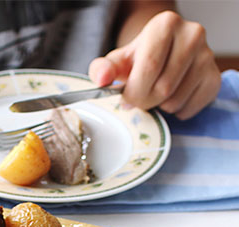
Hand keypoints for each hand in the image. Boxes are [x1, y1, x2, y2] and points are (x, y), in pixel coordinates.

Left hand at [89, 11, 220, 119]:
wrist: (161, 54)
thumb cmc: (137, 59)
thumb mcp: (116, 61)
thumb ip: (103, 69)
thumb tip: (102, 79)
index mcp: (165, 25)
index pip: (149, 67)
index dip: (133, 90)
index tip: (125, 98)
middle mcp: (192, 35)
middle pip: (163, 87)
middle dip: (144, 101)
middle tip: (138, 98)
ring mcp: (207, 57)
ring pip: (175, 100)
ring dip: (158, 107)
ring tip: (154, 93)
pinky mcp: (214, 78)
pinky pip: (189, 108)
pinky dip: (174, 111)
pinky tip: (169, 98)